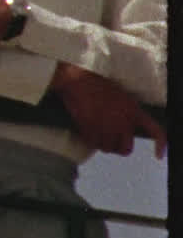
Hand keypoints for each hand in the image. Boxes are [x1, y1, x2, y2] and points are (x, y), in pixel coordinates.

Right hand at [51, 63, 167, 157]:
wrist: (78, 81)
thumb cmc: (98, 86)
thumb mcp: (123, 98)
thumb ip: (129, 115)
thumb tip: (127, 132)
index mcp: (134, 111)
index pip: (156, 131)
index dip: (160, 146)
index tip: (158, 156)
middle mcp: (124, 122)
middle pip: (126, 149)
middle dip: (117, 146)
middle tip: (108, 138)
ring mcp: (108, 128)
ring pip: (107, 148)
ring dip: (101, 142)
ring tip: (95, 129)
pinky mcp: (92, 130)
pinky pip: (93, 143)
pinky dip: (90, 139)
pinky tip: (87, 128)